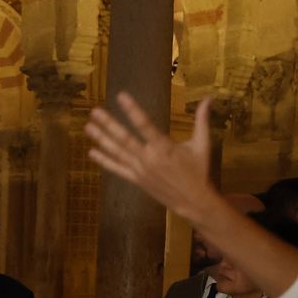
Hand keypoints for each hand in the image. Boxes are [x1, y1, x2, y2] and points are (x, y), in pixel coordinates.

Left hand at [85, 94, 222, 223]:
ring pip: (118, 153)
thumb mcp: (202, 144)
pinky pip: (117, 169)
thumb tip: (209, 98)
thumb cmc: (199, 171)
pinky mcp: (136, 180)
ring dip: (102, 139)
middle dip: (108, 125)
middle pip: (124, 139)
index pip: (145, 125)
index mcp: (164, 147)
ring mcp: (140, 171)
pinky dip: (104, 161)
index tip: (121, 96)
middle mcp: (149, 158)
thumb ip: (201, 120)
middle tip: (94, 112)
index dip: (132, 110)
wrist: (193, 201)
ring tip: (88, 127)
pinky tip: (92, 152)